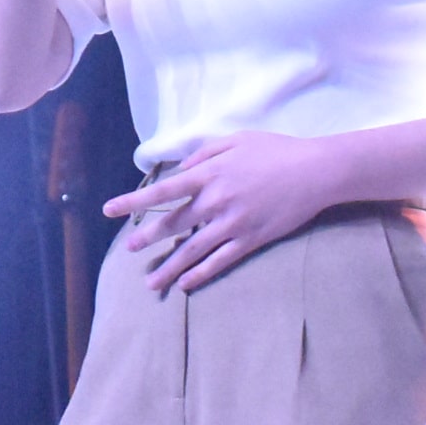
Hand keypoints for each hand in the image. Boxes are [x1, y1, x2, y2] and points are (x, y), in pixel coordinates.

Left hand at [102, 132, 346, 292]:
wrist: (315, 171)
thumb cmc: (276, 150)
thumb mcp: (236, 140)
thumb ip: (204, 153)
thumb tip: (180, 170)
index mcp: (210, 174)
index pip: (163, 191)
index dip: (134, 202)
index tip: (111, 210)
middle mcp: (216, 201)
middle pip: (173, 224)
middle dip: (148, 238)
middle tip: (130, 250)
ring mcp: (233, 224)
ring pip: (193, 250)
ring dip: (169, 267)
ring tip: (150, 282)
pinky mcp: (251, 240)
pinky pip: (220, 261)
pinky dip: (201, 274)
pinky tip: (186, 284)